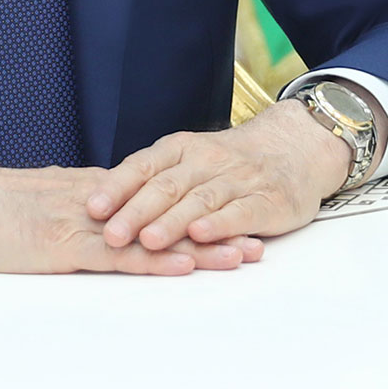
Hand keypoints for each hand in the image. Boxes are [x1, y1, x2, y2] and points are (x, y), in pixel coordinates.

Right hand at [0, 153, 263, 275]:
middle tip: (259, 240)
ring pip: (151, 237)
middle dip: (214, 229)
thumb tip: (103, 222)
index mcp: (91, 193)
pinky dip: (152, 263)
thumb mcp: (40, 207)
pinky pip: (116, 257)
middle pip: (166, 216)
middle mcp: (96, 204)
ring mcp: (82, 224)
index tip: (235, 218)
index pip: (157, 201)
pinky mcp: (62, 248)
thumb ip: (74, 212)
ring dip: (199, 249)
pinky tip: (182, 267)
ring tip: (241, 257)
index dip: (198, 210)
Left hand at [85, 99, 356, 252]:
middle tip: (111, 234)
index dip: (118, 187)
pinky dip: (219, 224)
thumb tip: (103, 204)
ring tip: (148, 240)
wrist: (295, 149)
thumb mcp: (190, 159)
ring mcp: (237, 180)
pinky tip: (201, 235)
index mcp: (181, 148)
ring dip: (172, 221)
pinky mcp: (266, 201)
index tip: (92, 208)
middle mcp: (206, 160)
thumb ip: (155, 179)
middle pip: (167, 186)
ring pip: (199, 200)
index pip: (144, 165)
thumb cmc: (229, 162)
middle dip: (137, 211)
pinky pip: (239, 212)